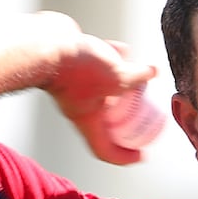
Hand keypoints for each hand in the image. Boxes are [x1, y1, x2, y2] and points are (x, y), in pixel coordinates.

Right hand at [45, 34, 157, 164]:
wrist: (45, 41)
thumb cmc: (73, 66)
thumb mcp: (118, 78)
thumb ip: (137, 78)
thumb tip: (152, 73)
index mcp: (88, 120)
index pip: (105, 150)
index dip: (124, 157)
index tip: (140, 154)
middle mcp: (81, 106)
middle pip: (108, 120)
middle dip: (129, 116)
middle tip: (145, 112)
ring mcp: (77, 85)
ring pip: (105, 90)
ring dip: (123, 84)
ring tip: (139, 77)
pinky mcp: (75, 64)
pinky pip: (98, 66)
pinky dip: (112, 59)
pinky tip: (123, 50)